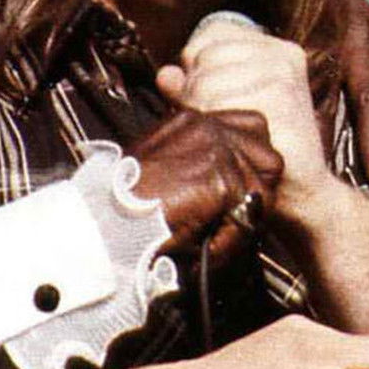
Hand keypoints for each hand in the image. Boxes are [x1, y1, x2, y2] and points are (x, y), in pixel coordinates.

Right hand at [129, 108, 283, 265]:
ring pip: (261, 188)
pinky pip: (246, 217)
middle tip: (239, 215)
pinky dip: (231, 240)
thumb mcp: (157, 166)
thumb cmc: (120, 200)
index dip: (250, 162)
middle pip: (266, 152)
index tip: (242, 189)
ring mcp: (215, 150)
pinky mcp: (220, 179)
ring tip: (217, 236)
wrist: (103, 218)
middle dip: (258, 187)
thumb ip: (189, 163)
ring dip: (244, 217)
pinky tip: (208, 248)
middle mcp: (207, 127)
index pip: (248, 128)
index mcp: (191, 120)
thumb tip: (223, 184)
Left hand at [157, 22, 331, 212]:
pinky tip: (231, 146)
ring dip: (202, 116)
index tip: (202, 93)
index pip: (214, 33)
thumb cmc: (262, 147)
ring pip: (207, 85)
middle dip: (194, 93)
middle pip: (206, 59)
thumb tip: (166, 74)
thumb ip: (196, 86)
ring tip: (222, 137)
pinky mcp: (281, 109)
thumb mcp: (229, 108)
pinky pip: (221, 111)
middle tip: (210, 123)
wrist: (303, 192)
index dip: (196, 63)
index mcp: (276, 49)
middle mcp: (283, 58)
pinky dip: (216, 132)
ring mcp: (284, 82)